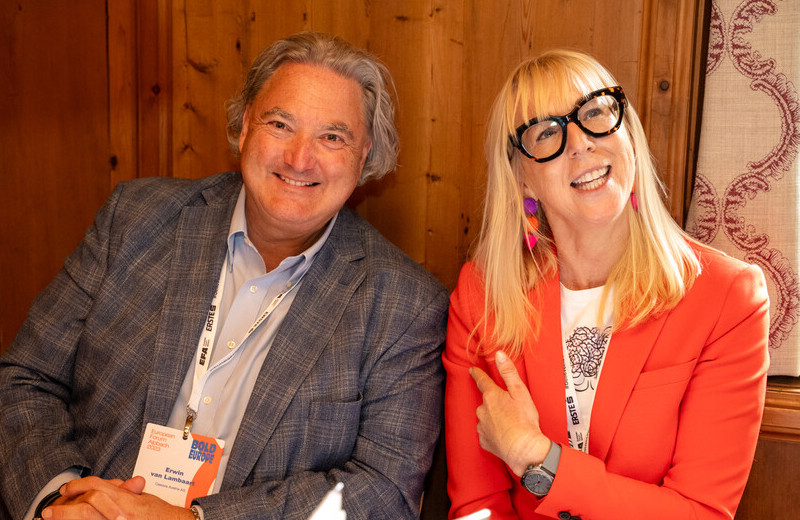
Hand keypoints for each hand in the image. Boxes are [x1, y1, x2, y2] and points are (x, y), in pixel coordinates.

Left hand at [42, 476, 193, 519]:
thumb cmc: (161, 515)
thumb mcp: (143, 499)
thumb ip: (127, 492)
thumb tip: (116, 486)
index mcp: (125, 500)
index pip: (96, 487)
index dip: (78, 486)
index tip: (66, 490)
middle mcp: (119, 514)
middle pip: (85, 508)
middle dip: (63, 510)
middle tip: (48, 512)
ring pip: (87, 519)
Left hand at [470, 350, 551, 475]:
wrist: (523, 450)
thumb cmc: (524, 420)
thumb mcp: (520, 392)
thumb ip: (508, 372)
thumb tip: (498, 354)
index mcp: (491, 396)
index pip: (481, 380)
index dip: (477, 374)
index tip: (472, 370)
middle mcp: (482, 410)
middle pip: (486, 401)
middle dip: (494, 403)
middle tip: (510, 409)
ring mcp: (481, 426)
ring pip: (486, 418)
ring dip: (495, 418)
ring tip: (510, 424)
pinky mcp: (484, 441)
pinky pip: (487, 433)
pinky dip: (494, 433)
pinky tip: (505, 435)